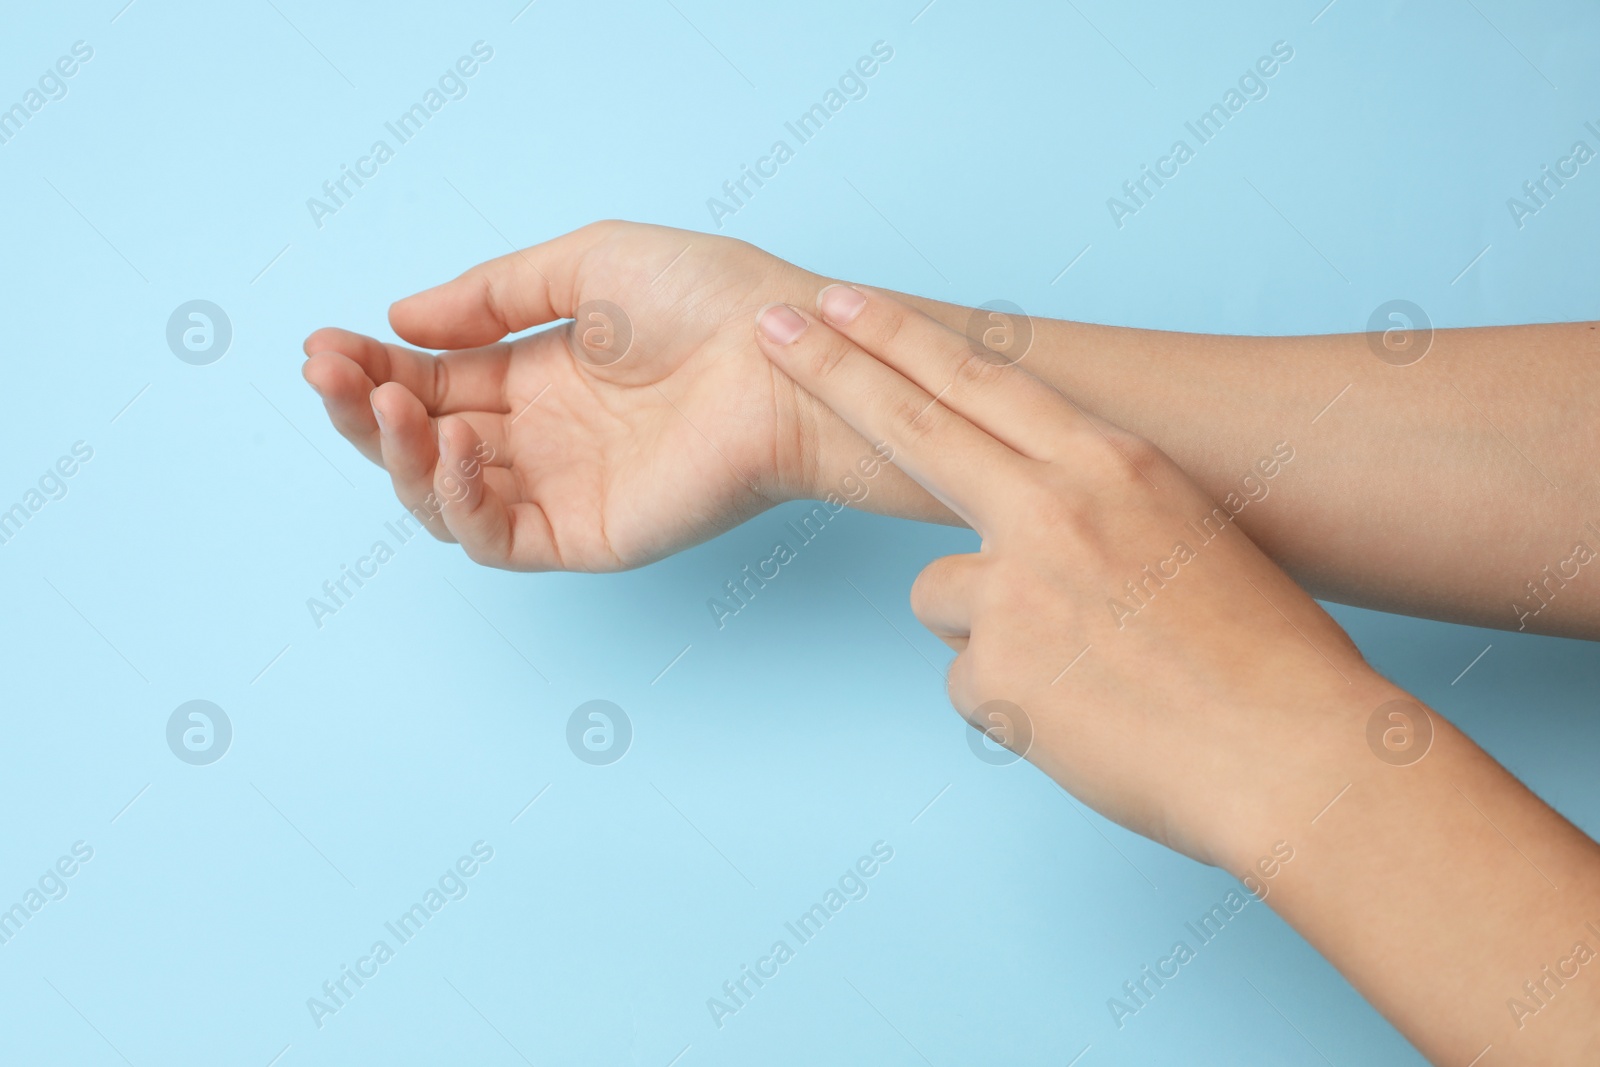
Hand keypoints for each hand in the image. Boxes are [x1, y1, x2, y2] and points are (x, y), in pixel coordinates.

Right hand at [301, 221, 946, 570]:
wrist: (786, 353)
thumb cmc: (710, 300)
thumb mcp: (583, 266)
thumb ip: (489, 297)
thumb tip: (399, 321)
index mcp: (539, 377)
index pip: (432, 382)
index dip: (372, 369)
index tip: (323, 343)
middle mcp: (543, 439)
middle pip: (422, 443)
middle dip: (365, 411)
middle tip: (326, 372)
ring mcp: (563, 489)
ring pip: (444, 498)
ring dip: (399, 454)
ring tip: (390, 404)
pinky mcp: (589, 534)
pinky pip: (499, 536)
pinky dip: (459, 500)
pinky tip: (452, 444)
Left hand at [750, 283, 1392, 868]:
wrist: (1294, 755)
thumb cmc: (1263, 654)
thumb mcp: (1190, 533)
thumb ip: (1096, 507)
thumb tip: (1023, 519)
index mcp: (1113, 465)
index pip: (983, 379)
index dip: (902, 338)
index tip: (844, 301)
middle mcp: (1053, 509)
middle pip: (912, 423)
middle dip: (831, 367)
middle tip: (770, 326)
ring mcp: (1015, 589)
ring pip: (940, 595)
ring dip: (989, 628)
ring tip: (1086, 668)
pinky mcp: (994, 672)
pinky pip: (971, 679)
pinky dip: (1013, 700)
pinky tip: (1084, 715)